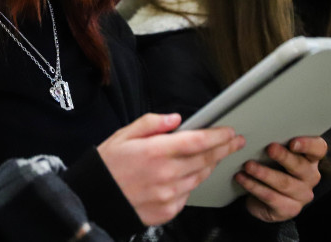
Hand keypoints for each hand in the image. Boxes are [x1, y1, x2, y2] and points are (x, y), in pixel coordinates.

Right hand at [97, 113, 244, 225]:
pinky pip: (188, 195)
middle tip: (236, 142)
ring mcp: (168, 195)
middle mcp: (166, 174)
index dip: (218, 136)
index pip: (198, 141)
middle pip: (206, 159)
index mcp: (156, 151)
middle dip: (225, 149)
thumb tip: (176, 118)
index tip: (230, 132)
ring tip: (215, 156)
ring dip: (210, 165)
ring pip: (200, 177)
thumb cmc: (108, 166)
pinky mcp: (167, 211)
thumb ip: (151, 123)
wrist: (94, 199)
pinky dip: (192, 183)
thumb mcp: (124, 135)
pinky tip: (188, 175)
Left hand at [236, 136, 325, 222]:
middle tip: (269, 148)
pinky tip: (242, 178)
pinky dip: (254, 186)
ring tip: (248, 165)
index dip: (308, 145)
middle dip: (284, 157)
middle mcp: (310, 176)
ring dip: (264, 173)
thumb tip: (260, 129)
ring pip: (284, 183)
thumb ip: (276, 142)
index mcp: (310, 158)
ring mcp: (302, 195)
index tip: (293, 142)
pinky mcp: (289, 209)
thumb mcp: (275, 153)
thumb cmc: (271, 167)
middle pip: (300, 166)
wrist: (263, 198)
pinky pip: (271, 197)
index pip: (318, 149)